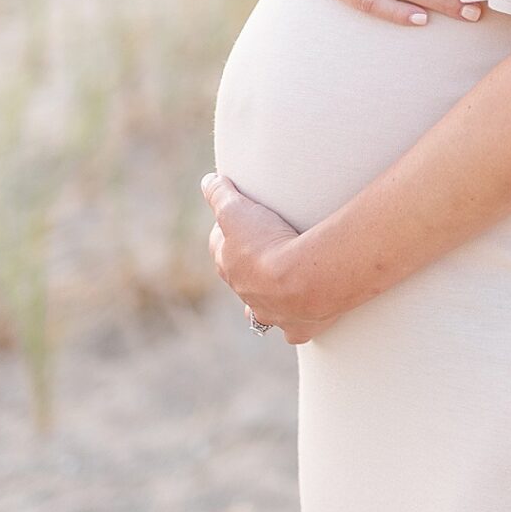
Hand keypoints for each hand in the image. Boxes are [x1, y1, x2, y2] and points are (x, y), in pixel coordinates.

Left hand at [200, 173, 344, 344]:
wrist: (303, 280)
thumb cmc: (268, 243)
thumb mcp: (237, 209)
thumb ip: (220, 194)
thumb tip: (207, 181)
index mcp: (229, 265)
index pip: (221, 248)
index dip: (228, 235)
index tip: (239, 224)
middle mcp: (245, 293)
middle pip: (241, 279)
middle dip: (248, 267)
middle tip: (264, 251)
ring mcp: (270, 313)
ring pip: (261, 310)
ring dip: (266, 299)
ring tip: (280, 287)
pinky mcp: (297, 328)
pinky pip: (293, 330)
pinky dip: (295, 324)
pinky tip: (302, 319)